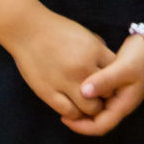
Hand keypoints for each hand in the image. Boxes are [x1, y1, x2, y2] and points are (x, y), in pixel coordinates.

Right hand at [7, 7, 114, 123]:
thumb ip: (98, 49)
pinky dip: (74, 113)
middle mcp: (83, 67)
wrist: (27, 29)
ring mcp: (66, 82)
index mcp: (94, 50)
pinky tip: (71, 107)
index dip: (114, 81)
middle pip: (106, 94)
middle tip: (98, 97)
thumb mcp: (83, 33)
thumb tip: (109, 64)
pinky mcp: (50, 93)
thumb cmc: (56, 29)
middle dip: (104, 97)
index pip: (115, 74)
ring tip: (85, 104)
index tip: (108, 83)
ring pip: (90, 108)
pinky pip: (70, 112)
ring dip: (90, 109)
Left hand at [65, 34, 143, 136]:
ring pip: (97, 108)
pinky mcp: (115, 85)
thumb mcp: (122, 69)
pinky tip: (77, 85)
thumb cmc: (140, 58)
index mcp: (122, 106)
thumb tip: (82, 93)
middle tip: (61, 108)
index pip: (100, 126)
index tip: (64, 118)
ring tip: (66, 97)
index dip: (81, 126)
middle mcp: (119, 104)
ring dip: (83, 106)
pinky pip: (99, 96)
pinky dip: (88, 94)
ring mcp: (117, 95)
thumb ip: (104, 80)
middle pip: (97, 120)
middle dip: (80, 118)